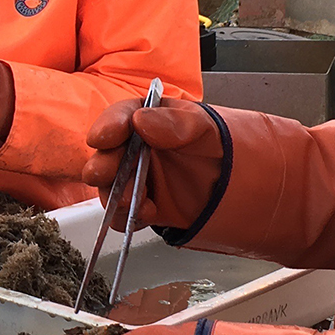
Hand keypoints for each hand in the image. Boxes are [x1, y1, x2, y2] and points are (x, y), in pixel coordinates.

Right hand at [85, 98, 226, 231]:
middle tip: (106, 172)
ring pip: (109, 187)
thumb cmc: (217, 146)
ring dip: (114, 194)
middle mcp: (135, 148)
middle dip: (103, 165)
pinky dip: (127, 216)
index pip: (121, 117)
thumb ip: (175, 122)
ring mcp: (136, 178)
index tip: (104, 137)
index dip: (109, 125)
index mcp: (148, 119)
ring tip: (131, 198)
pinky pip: (123, 214)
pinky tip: (147, 211)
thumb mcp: (203, 126)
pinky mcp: (141, 205)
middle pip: (107, 154)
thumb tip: (141, 120)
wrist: (232, 182)